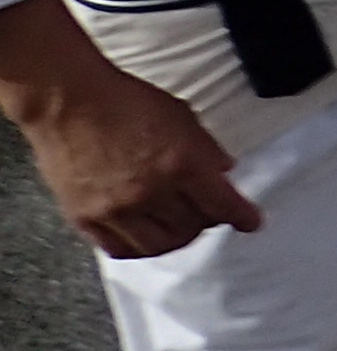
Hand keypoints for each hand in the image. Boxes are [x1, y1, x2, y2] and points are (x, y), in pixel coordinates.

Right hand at [0, 0, 258, 259]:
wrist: (71, 102)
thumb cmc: (127, 101)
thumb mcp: (182, 116)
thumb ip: (206, 148)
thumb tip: (223, 172)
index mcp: (182, 163)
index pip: (222, 203)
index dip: (242, 217)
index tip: (251, 223)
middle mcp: (151, 192)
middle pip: (191, 228)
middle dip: (206, 222)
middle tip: (206, 215)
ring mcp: (116, 209)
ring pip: (158, 246)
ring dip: (175, 239)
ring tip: (178, 227)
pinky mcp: (86, 218)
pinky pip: (120, 249)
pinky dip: (139, 247)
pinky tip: (145, 236)